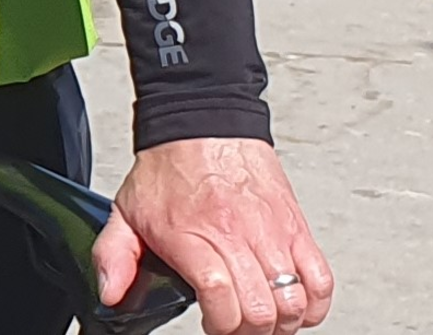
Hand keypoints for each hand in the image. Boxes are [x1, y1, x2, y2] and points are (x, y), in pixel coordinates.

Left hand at [93, 137, 333, 334]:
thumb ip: (113, 256)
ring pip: (293, 301)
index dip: (219, 324)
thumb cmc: (170, 166)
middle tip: (235, 324)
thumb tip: (111, 293)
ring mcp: (272, 232)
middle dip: (248, 331)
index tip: (210, 324)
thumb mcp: (126, 209)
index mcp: (194, 235)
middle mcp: (237, 234)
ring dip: (279, 322)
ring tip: (261, 316)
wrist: (205, 119)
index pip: (219, 294)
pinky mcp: (296, 226)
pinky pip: (321, 280)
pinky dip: (313, 304)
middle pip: (261, 310)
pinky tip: (293, 305)